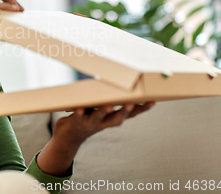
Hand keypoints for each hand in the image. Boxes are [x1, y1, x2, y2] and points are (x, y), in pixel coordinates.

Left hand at [37, 102, 154, 175]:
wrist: (68, 138)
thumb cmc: (86, 119)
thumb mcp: (98, 111)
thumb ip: (106, 100)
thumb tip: (115, 81)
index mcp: (110, 119)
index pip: (129, 115)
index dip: (141, 109)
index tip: (153, 101)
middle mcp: (102, 124)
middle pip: (116, 119)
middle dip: (125, 111)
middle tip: (132, 103)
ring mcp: (89, 124)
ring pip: (98, 118)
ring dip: (104, 112)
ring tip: (109, 106)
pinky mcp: (75, 123)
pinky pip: (77, 118)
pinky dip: (78, 114)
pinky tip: (78, 108)